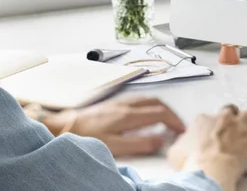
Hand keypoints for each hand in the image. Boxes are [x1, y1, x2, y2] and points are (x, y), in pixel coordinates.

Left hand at [50, 97, 184, 156]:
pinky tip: (148, 113)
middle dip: (172, 113)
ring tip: (167, 119)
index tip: (181, 130)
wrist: (65, 126)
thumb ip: (139, 143)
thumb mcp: (114, 146)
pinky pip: (140, 99)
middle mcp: (128, 104)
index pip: (161, 113)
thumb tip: (160, 140)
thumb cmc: (86, 137)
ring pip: (150, 99)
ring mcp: (121, 101)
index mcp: (130, 114)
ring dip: (162, 108)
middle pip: (158, 103)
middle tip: (178, 125)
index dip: (174, 121)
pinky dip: (151, 105)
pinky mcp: (114, 102)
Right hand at [167, 105, 246, 190]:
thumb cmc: (190, 162)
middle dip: (229, 121)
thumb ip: (182, 141)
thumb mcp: (175, 151)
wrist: (209, 171)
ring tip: (244, 136)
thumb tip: (184, 141)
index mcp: (203, 119)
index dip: (210, 128)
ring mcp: (239, 124)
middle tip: (228, 135)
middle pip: (229, 111)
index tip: (210, 137)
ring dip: (246, 124)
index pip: (208, 117)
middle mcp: (222, 116)